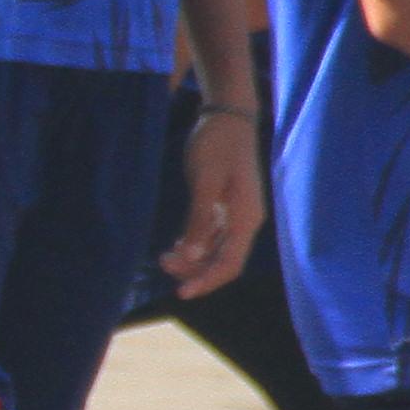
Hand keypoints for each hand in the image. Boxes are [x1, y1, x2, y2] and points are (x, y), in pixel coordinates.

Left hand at [160, 104, 262, 295]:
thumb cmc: (217, 144)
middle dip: (194, 270)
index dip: (206, 281)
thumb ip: (199, 219)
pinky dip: (194, 245)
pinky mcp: (224, 207)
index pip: (229, 264)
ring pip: (214, 251)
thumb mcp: (205, 181)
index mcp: (246, 218)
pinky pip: (210, 237)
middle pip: (222, 262)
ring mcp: (235, 215)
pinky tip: (175, 247)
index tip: (181, 292)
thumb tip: (193, 255)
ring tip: (163, 256)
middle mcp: (244, 221)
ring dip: (192, 259)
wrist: (226, 117)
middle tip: (163, 264)